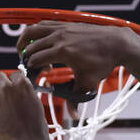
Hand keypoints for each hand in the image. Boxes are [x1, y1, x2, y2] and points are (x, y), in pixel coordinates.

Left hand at [0, 70, 52, 139]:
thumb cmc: (35, 126)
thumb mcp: (35, 103)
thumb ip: (25, 93)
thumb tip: (17, 90)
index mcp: (23, 84)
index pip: (15, 74)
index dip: (15, 81)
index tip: (15, 88)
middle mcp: (10, 87)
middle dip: (1, 83)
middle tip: (5, 93)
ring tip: (0, 102)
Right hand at [17, 21, 136, 89]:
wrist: (116, 43)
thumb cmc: (103, 61)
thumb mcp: (88, 83)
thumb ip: (76, 98)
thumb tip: (73, 115)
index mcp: (62, 51)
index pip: (35, 59)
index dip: (31, 69)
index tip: (37, 76)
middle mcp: (59, 37)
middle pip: (31, 46)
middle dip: (28, 58)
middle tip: (34, 67)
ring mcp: (62, 28)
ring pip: (33, 30)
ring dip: (24, 40)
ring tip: (23, 50)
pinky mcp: (65, 24)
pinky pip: (44, 23)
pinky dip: (36, 31)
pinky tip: (38, 40)